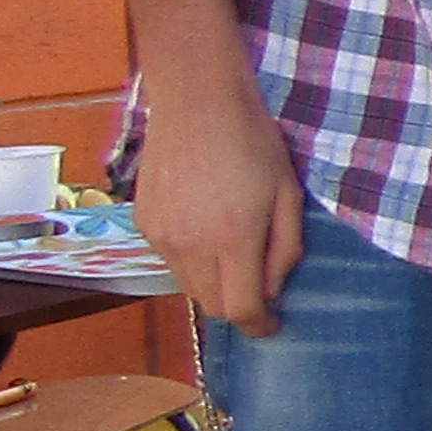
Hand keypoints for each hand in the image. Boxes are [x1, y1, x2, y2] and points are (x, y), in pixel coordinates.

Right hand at [135, 65, 305, 335]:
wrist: (198, 105)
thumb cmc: (255, 146)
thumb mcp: (288, 197)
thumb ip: (285, 251)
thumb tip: (273, 292)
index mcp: (233, 240)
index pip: (241, 309)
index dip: (261, 326)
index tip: (273, 324)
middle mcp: (190, 246)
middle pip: (212, 305)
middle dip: (239, 305)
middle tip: (259, 284)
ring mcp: (161, 236)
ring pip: (189, 286)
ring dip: (214, 284)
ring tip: (233, 250)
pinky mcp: (143, 223)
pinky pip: (170, 261)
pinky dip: (192, 261)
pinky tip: (206, 228)